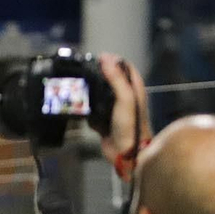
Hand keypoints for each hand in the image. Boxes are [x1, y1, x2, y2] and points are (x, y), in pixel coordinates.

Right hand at [97, 53, 151, 177]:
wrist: (127, 153)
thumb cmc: (131, 126)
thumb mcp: (125, 98)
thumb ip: (116, 78)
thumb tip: (106, 59)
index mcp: (134, 88)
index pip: (124, 66)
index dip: (112, 60)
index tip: (97, 59)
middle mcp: (125, 96)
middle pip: (109, 80)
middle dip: (98, 77)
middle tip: (85, 74)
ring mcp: (114, 109)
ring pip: (99, 95)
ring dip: (91, 95)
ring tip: (80, 92)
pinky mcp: (105, 121)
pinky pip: (93, 112)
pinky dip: (88, 112)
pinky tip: (85, 112)